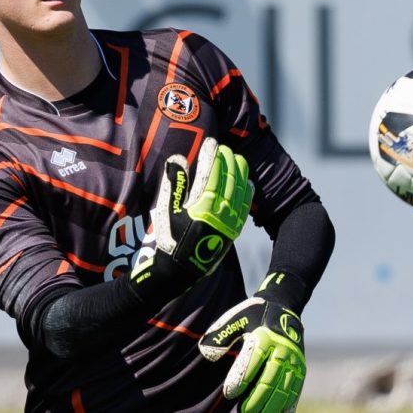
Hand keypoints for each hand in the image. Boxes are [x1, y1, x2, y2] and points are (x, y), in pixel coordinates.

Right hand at [129, 138, 252, 300]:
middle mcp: (218, 214)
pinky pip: (245, 206)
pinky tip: (246, 181)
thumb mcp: (165, 212)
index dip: (211, 155)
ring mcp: (228, 222)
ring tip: (235, 158)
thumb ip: (173, 185)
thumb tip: (178, 158)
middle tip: (223, 147)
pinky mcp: (234, 231)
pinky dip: (247, 191)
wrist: (181, 270)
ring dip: (239, 171)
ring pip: (239, 190)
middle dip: (226, 159)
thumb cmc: (169, 239)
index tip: (211, 143)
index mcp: (200, 207)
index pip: (210, 173)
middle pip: (227, 179)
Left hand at [199, 296, 305, 411]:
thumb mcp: (236, 317)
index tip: (229, 392)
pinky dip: (286, 405)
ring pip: (283, 389)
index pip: (252, 360)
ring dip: (270, 406)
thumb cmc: (254, 316)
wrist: (284, 308)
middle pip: (269, 379)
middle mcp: (283, 349)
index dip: (241, 379)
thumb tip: (207, 355)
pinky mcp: (301, 369)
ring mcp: (294, 360)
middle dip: (256, 399)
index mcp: (265, 336)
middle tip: (243, 411)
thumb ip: (221, 335)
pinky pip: (294, 391)